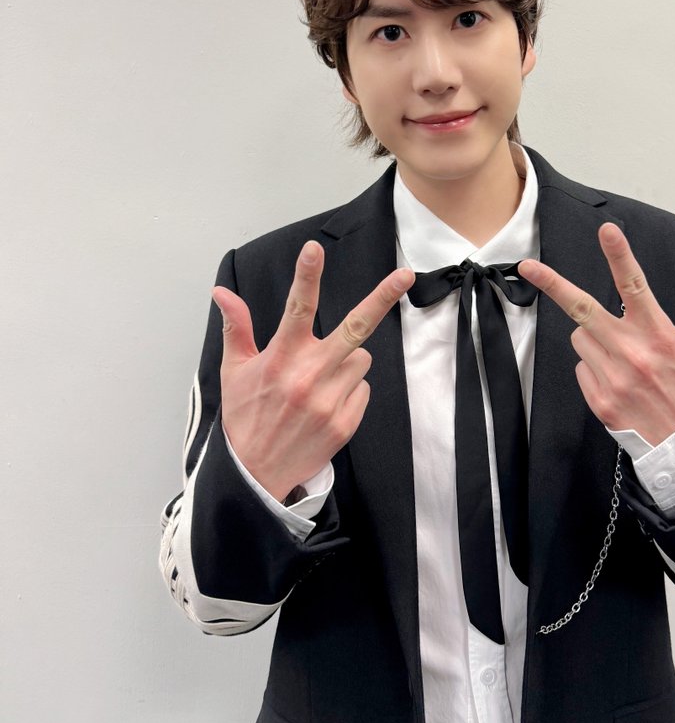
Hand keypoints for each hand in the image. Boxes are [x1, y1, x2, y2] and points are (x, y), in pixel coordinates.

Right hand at [212, 240, 414, 500]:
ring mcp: (330, 400)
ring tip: (319, 380)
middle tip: (405, 274)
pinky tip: (325, 403)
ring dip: (347, 361)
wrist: (256, 474)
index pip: (296, 307)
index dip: (306, 276)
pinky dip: (349, 389)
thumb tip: (222, 291)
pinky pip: (362, 388)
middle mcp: (309, 375)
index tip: (314, 249)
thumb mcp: (234, 370)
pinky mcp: (346, 422)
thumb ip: (236, 327)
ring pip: (360, 358)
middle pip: (355, 326)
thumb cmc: (245, 415)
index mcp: (281, 357)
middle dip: (382, 298)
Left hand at [519, 224, 674, 445]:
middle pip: (582, 308)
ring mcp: (613, 378)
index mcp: (658, 334)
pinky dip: (594, 367)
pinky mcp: (600, 401)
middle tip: (528, 266)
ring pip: (581, 338)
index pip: (636, 285)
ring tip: (622, 354)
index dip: (620, 255)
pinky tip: (618, 378)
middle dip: (552, 284)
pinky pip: (582, 368)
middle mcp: (632, 352)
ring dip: (593, 338)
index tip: (607, 230)